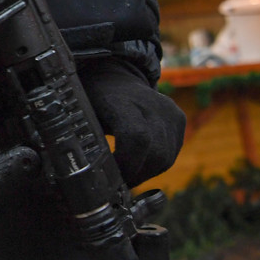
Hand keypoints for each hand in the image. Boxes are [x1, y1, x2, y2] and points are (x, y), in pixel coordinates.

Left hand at [80, 59, 185, 187]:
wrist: (113, 76)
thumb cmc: (92, 99)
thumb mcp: (81, 115)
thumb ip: (86, 141)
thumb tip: (83, 172)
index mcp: (121, 100)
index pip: (137, 137)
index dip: (127, 164)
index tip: (110, 177)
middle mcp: (151, 104)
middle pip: (155, 153)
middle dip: (135, 174)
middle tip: (115, 183)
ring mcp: (169, 111)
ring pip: (165, 158)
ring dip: (144, 173)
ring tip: (125, 173)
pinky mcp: (178, 119)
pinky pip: (170, 154)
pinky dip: (154, 165)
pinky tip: (137, 163)